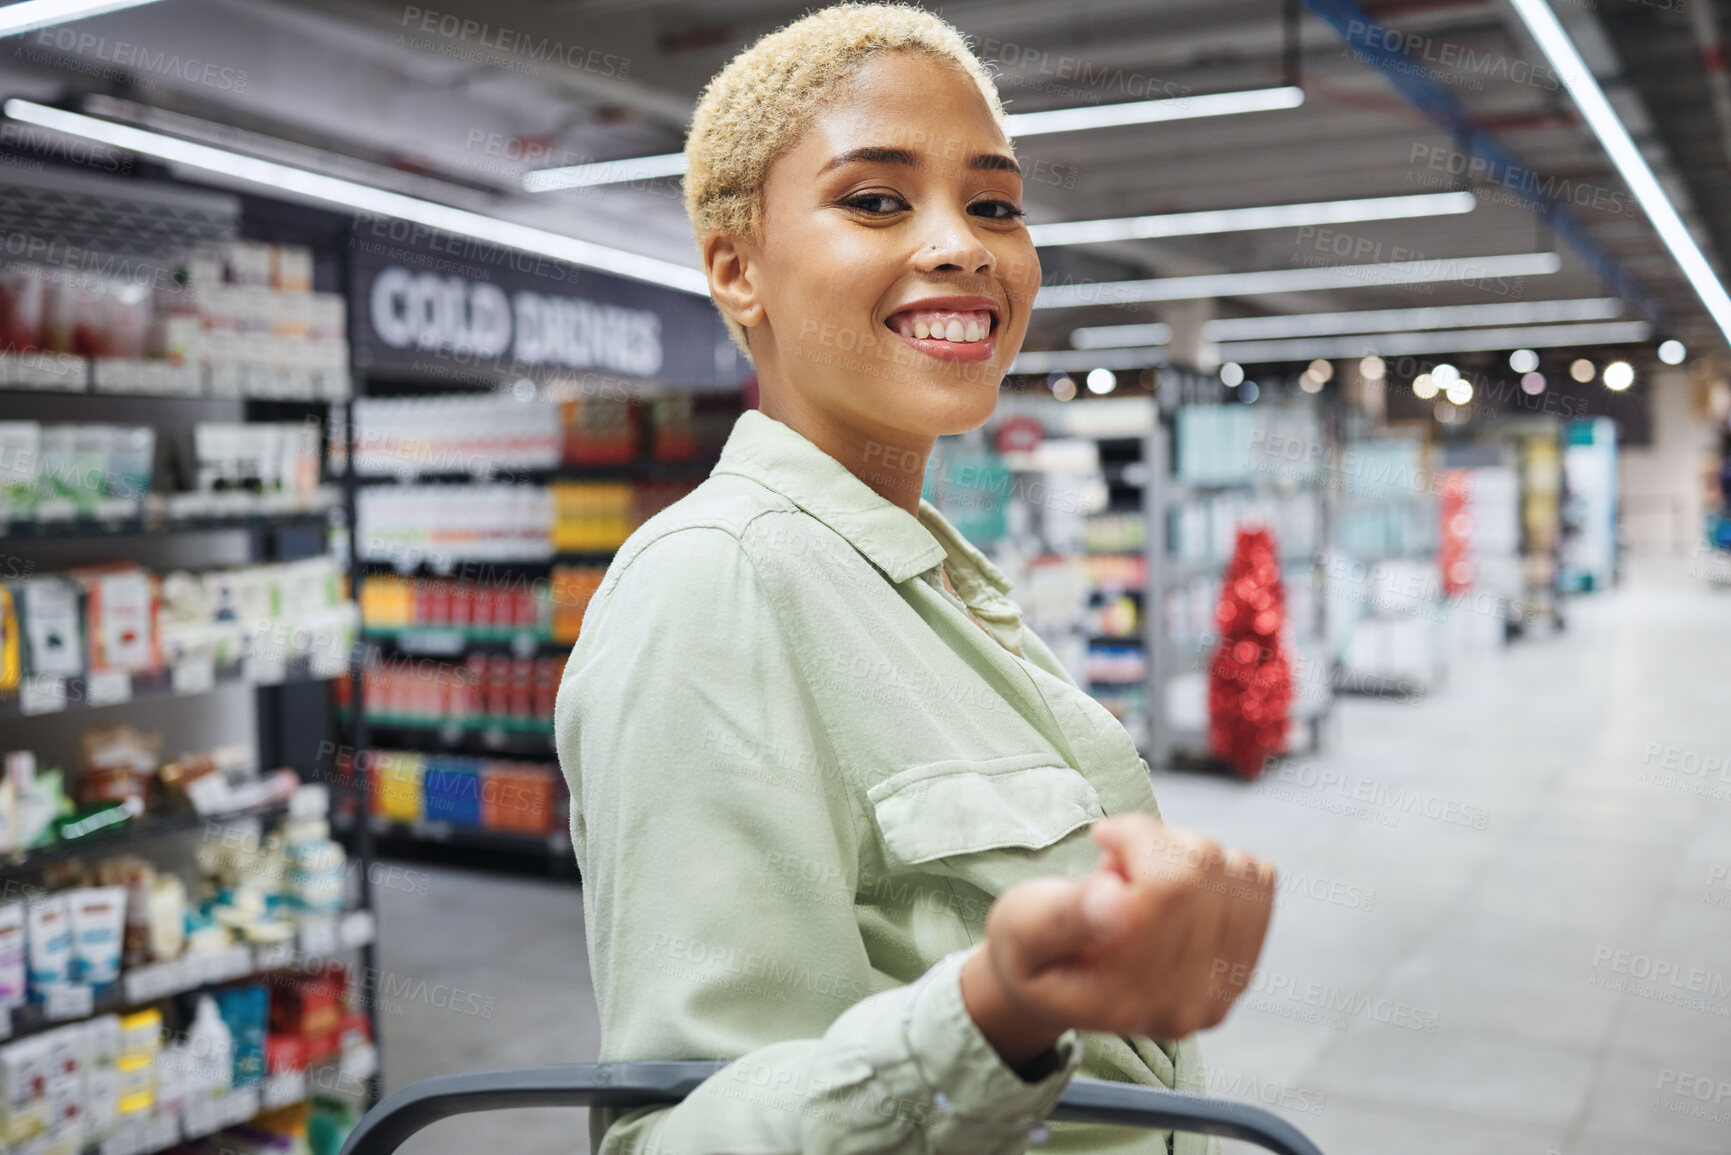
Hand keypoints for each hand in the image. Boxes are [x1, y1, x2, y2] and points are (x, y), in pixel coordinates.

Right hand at [960, 813, 1275, 1066]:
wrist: (1053, 990)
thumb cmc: (1030, 950)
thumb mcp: (1022, 926)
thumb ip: (1064, 917)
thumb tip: (1116, 902)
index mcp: (1127, 995)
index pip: (1172, 882)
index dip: (1139, 838)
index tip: (1102, 838)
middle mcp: (1184, 1004)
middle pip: (1205, 868)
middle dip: (1156, 843)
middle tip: (1116, 869)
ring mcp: (1219, 993)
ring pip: (1234, 867)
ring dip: (1185, 855)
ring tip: (1141, 884)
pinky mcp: (1240, 972)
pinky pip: (1259, 883)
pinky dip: (1216, 867)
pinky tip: (1173, 891)